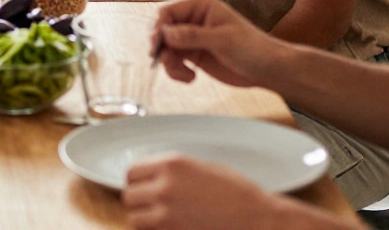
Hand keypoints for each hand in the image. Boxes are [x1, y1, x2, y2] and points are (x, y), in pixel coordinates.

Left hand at [124, 155, 288, 229]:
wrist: (259, 221)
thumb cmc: (238, 194)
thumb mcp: (204, 168)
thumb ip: (173, 171)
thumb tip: (152, 176)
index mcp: (172, 165)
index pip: (132, 172)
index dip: (137, 181)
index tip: (143, 186)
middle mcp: (165, 188)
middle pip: (129, 196)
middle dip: (139, 201)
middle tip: (152, 204)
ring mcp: (167, 215)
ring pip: (135, 219)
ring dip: (144, 220)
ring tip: (160, 219)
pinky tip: (170, 228)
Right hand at [152, 0, 288, 89]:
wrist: (269, 70)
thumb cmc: (253, 48)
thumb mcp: (224, 40)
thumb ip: (193, 36)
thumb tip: (167, 33)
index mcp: (200, 6)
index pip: (168, 12)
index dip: (159, 27)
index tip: (157, 44)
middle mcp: (192, 20)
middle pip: (162, 30)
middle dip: (162, 47)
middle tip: (167, 61)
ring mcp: (191, 38)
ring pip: (165, 48)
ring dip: (169, 63)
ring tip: (185, 74)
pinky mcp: (193, 55)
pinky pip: (173, 61)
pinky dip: (176, 71)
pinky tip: (191, 77)